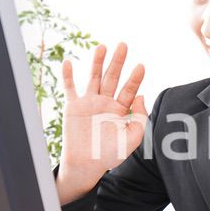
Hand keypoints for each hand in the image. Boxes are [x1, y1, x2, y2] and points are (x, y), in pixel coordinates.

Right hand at [56, 42, 146, 201]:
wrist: (87, 165)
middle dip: (118, 62)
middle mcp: (105, 103)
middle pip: (113, 78)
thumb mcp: (133, 138)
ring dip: (97, 63)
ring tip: (102, 47)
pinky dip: (68, 76)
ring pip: (94, 78)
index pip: (130, 89)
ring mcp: (89, 103)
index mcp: (121, 110)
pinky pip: (70, 88)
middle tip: (123, 45)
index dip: (135, 78)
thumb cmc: (110, 154)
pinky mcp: (73, 107)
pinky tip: (68, 62)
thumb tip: (141, 96)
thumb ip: (140, 118)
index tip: (141, 65)